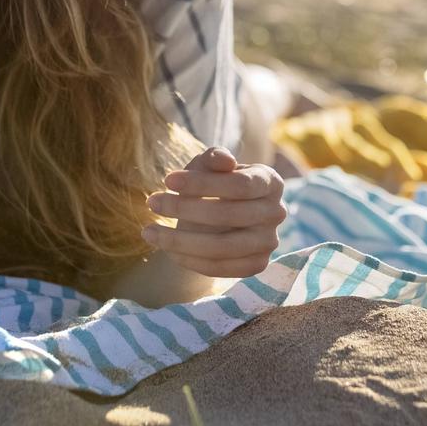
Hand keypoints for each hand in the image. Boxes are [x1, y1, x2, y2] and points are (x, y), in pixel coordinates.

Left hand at [142, 147, 287, 276]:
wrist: (223, 211)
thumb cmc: (215, 181)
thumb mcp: (210, 164)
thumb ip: (214, 158)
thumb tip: (224, 160)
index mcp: (272, 182)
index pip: (239, 185)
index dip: (202, 183)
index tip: (167, 180)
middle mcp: (277, 212)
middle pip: (229, 215)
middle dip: (184, 209)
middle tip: (152, 202)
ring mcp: (269, 242)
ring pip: (222, 247)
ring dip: (180, 240)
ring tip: (149, 231)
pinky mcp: (257, 265)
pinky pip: (219, 268)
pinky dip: (189, 260)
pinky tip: (167, 249)